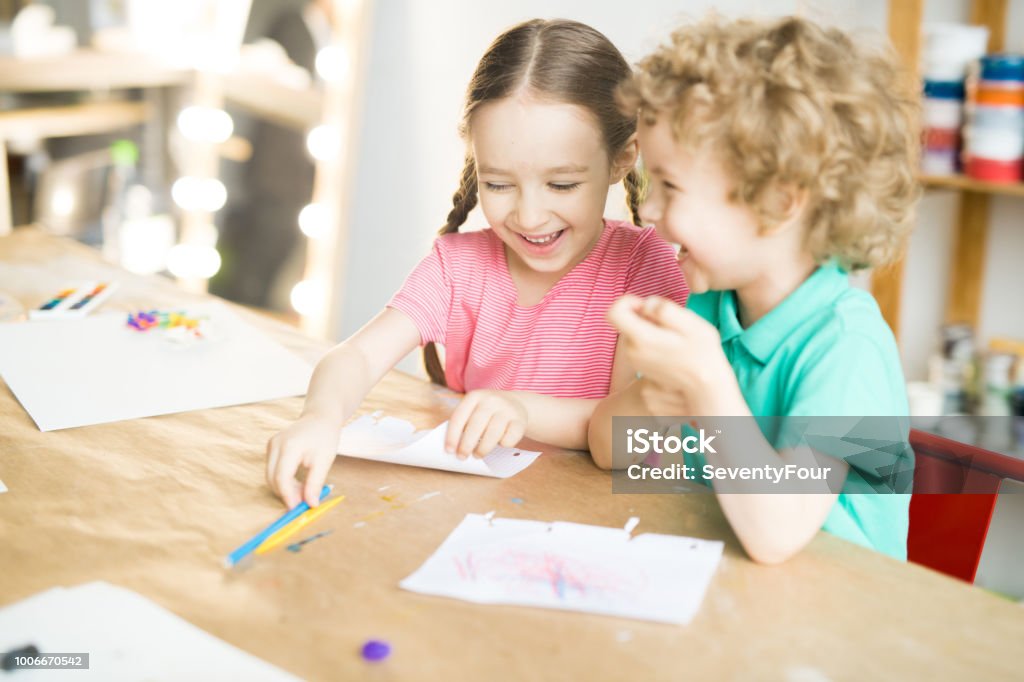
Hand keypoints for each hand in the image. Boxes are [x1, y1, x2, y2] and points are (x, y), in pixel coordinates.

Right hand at [266, 414, 340, 508]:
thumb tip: (310, 504)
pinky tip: (298, 481)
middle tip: (303, 502)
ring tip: (304, 489)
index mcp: (290, 446)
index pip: (282, 478)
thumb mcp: (324, 461)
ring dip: (284, 488)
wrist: (321, 417)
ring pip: (270, 476)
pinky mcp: (271, 447)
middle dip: (286, 494)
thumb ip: (315, 483)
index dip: (288, 496)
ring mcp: (271, 445)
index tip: (298, 509)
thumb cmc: (325, 436)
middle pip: (272, 479)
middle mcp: (276, 444)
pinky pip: (272, 470)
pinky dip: (283, 480)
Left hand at [445, 390, 526, 458]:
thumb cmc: (487, 412)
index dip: (452, 436)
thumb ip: (464, 424)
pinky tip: (500, 442)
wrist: (515, 403)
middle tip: (462, 457)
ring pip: (492, 434)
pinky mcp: (520, 421)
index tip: (449, 451)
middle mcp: (491, 400)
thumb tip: (453, 448)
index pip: (459, 417)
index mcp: (475, 396)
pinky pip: (509, 439)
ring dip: (483, 449)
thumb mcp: (474, 410)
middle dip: (466, 445)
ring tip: (478, 455)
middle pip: (475, 425)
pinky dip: (503, 445)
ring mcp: (507, 409)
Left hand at [608, 295, 740, 413]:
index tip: (645, 305)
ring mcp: (635, 361)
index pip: (614, 312)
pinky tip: (671, 349)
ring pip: (634, 333)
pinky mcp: (641, 368)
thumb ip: (665, 309)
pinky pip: (640, 345)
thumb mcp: (691, 323)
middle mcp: (632, 352)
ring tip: (674, 339)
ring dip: (650, 329)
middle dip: (644, 316)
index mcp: (642, 338)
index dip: (627, 301)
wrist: (705, 389)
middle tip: (671, 324)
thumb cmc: (703, 354)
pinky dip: (652, 341)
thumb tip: (646, 304)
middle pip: (627, 322)